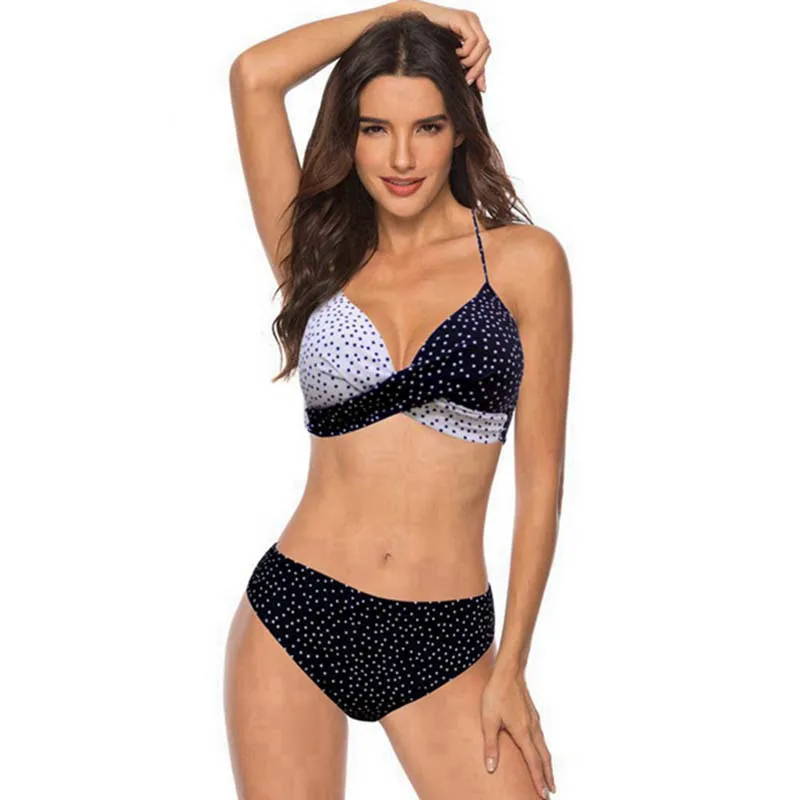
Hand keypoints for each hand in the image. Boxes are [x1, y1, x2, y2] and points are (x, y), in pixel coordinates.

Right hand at [397, 1, 490, 90]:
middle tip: (467, 79)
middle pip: (487, 49)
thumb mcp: (452, 57)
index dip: (482, 70)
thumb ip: (469, 68)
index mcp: (473, 30)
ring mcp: (468, 19)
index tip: (476, 86)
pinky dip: (466, 52)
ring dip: (472, 60)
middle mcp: (473, 22)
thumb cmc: (429, 41)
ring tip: (459, 64)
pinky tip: (455, 53)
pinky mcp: (461, 19)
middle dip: (479, 67)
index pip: (486, 52)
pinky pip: (472, 40)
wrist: (413, 24)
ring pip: (483, 44)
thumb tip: (483, 88)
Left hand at [480, 664, 555, 797]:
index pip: (533, 762)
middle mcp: (532, 729)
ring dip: (547, 764)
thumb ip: (490, 745)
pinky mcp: (532, 715)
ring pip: (544, 747)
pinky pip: (541, 738)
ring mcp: (534, 721)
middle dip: (547, 776)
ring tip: (549, 777)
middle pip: (544, 757)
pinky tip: (540, 752)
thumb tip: (491, 767)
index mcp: (523, 732)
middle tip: (551, 791)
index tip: (544, 794)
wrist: (508, 672)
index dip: (538, 779)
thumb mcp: (488, 720)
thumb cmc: (496, 694)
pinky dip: (544, 751)